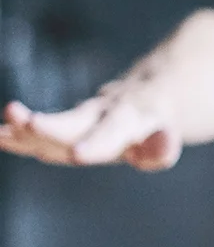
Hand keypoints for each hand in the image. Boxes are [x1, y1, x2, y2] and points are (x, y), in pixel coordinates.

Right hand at [0, 94, 181, 168]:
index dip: (97, 143)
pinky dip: (21, 133)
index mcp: (131, 119)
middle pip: (75, 121)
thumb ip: (161, 148)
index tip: (77, 154)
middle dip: (51, 127)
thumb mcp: (165, 138)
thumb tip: (163, 146)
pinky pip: (42, 129)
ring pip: (55, 122)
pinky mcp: (66, 121)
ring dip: (28, 127)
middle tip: (28, 123)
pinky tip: (0, 136)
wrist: (145, 93)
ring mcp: (82, 115)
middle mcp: (102, 113)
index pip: (113, 132)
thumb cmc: (156, 126)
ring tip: (1, 131)